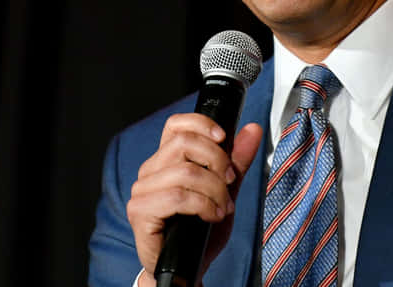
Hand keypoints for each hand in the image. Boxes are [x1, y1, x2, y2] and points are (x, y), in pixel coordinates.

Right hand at [126, 113, 262, 286]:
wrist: (189, 269)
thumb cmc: (201, 231)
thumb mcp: (226, 190)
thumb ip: (237, 161)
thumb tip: (253, 129)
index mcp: (167, 160)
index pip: (176, 125)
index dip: (201, 124)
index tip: (223, 138)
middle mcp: (151, 171)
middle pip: (184, 143)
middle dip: (217, 161)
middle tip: (230, 181)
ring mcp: (142, 191)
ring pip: (186, 172)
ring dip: (214, 190)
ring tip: (222, 207)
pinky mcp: (140, 212)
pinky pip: (177, 197)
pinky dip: (203, 205)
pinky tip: (211, 216)